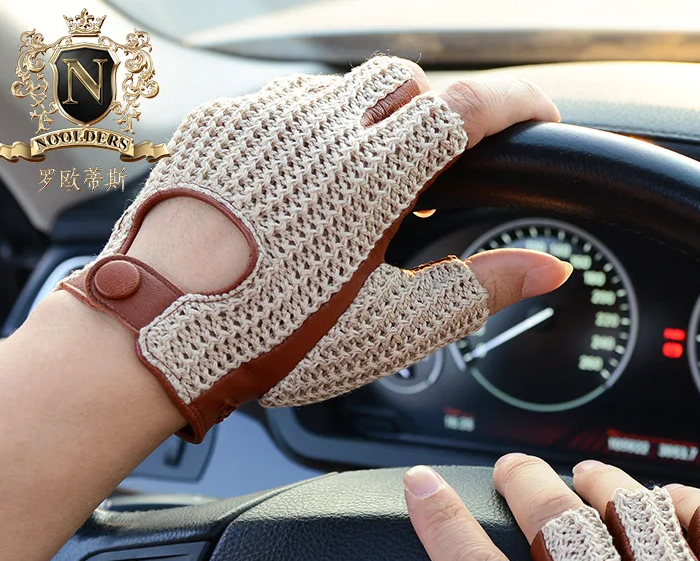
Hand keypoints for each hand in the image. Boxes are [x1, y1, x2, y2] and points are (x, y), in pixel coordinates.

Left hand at [57, 58, 570, 441]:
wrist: (153, 334)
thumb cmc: (270, 341)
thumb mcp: (390, 330)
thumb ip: (477, 292)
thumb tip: (546, 271)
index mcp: (372, 178)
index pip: (468, 108)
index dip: (518, 102)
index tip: (540, 113)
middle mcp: (319, 128)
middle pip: (407, 80)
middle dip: (440, 111)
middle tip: (443, 169)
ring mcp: (264, 117)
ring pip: (344, 88)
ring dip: (374, 120)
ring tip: (367, 187)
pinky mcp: (221, 123)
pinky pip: (286, 102)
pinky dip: (315, 129)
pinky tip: (306, 185)